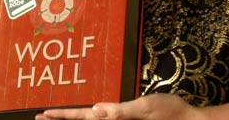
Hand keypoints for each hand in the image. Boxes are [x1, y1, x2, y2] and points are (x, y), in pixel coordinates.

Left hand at [35, 94, 206, 119]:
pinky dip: (91, 118)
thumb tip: (97, 109)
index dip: (62, 117)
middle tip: (39, 117)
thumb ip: (121, 111)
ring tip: (53, 118)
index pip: (83, 118)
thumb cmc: (169, 112)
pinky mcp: (127, 119)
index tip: (43, 116)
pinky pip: (105, 119)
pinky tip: (89, 116)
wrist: (188, 119)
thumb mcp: (145, 108)